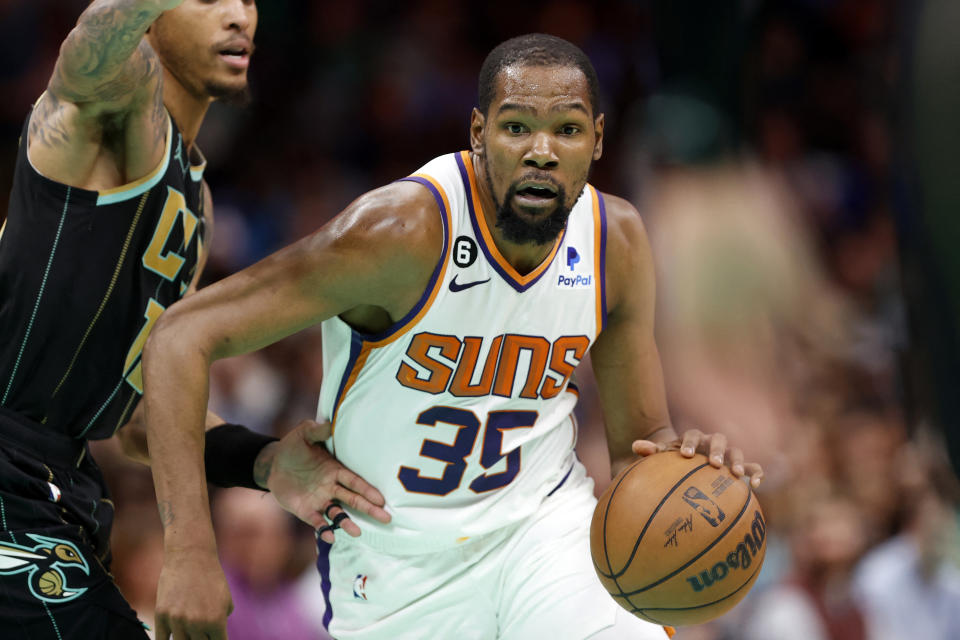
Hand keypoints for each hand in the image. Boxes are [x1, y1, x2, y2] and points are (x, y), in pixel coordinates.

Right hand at [154, 547, 231, 639]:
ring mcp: (177, 620)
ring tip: (189, 634)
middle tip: (201, 634)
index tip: (214, 639)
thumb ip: (221, 621)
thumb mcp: (226, 600)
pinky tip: (172, 638)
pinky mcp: (161, 615)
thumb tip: (214, 636)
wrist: (191, 556)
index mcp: (216, 621)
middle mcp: (197, 623)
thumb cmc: (212, 578)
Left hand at [255, 419, 391, 542]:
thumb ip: (316, 430)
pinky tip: (330, 536)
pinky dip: (323, 529)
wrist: (273, 464)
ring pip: (337, 514)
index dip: (368, 490)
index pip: (355, 482)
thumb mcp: (303, 434)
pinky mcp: (305, 511)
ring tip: (357, 533)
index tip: (382, 499)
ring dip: (347, 523)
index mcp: (335, 471)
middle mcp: (331, 488)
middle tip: (386, 518)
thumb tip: (330, 424)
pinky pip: (317, 522)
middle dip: (369, 509)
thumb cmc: (293, 447)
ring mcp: (319, 501)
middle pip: (353, 500)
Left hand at [632, 428, 763, 488]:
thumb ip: (651, 451)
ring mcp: (727, 454)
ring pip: (736, 451)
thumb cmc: (675, 462)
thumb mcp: (662, 457)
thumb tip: (635, 445)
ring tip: (735, 474)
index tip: (685, 455)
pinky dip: (756, 473)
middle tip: (713, 463)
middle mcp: (712, 443)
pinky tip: (755, 486)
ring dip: (737, 461)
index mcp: (693, 438)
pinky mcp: (741, 467)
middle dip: (716, 449)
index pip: (691, 434)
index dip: (689, 442)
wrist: (691, 465)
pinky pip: (753, 467)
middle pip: (718, 439)